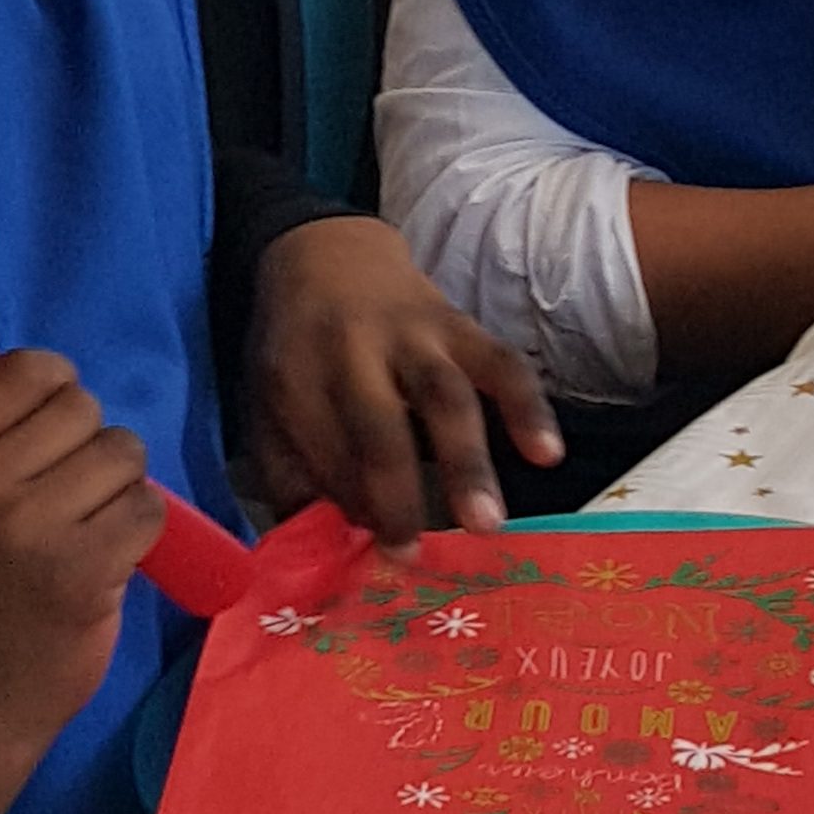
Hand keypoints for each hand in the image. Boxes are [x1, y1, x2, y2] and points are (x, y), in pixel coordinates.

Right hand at [0, 347, 165, 813]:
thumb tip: (34, 364)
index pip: (24, 370)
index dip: (53, 392)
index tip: (47, 435)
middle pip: (80, 406)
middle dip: (88, 444)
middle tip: (64, 497)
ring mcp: (26, 531)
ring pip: (121, 452)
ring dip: (118, 487)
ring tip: (85, 527)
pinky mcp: (82, 570)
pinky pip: (148, 506)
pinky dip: (141, 529)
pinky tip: (107, 558)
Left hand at [244, 215, 562, 550]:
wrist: (328, 256)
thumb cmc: (298, 350)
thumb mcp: (266, 405)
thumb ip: (290, 476)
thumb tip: (322, 553)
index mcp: (296, 377)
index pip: (323, 453)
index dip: (345, 506)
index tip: (367, 557)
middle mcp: (354, 352)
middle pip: (381, 425)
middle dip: (399, 493)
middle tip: (416, 557)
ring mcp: (412, 335)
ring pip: (447, 395)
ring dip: (468, 461)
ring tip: (488, 524)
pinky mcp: (459, 324)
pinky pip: (500, 362)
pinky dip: (527, 406)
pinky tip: (547, 454)